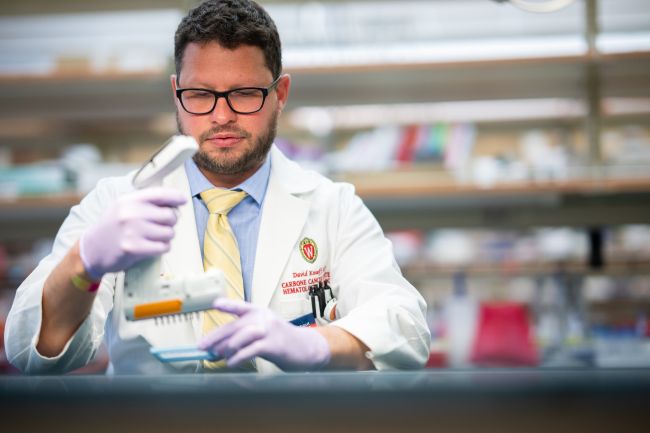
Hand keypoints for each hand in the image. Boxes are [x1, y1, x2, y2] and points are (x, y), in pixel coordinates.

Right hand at [79, 187, 185, 279]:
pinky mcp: (133, 248)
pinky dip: (162, 247)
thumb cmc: (113, 227)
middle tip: (161, 226)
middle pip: (170, 215)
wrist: (92, 249)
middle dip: (170, 222)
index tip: (183, 200)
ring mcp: (131, 230)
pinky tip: (153, 246)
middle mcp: (130, 213)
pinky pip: (163, 247)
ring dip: (166, 237)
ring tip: (154, 237)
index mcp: (129, 200)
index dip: (176, 197)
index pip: (160, 194)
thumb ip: (145, 202)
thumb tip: (175, 201)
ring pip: (169, 232)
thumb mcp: (123, 207)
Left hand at [198, 299, 330, 370]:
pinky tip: (231, 362)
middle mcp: (264, 318)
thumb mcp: (264, 332)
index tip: (214, 304)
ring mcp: (269, 330)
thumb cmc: (282, 341)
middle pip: (235, 326)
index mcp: (261, 312)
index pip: (241, 306)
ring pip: (241, 336)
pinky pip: (251, 350)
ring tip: (217, 355)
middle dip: (216, 337)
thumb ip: (244, 337)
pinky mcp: (274, 344)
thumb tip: (218, 348)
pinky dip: (238, 357)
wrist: (307, 348)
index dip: (227, 305)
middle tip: (202, 346)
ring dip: (226, 347)